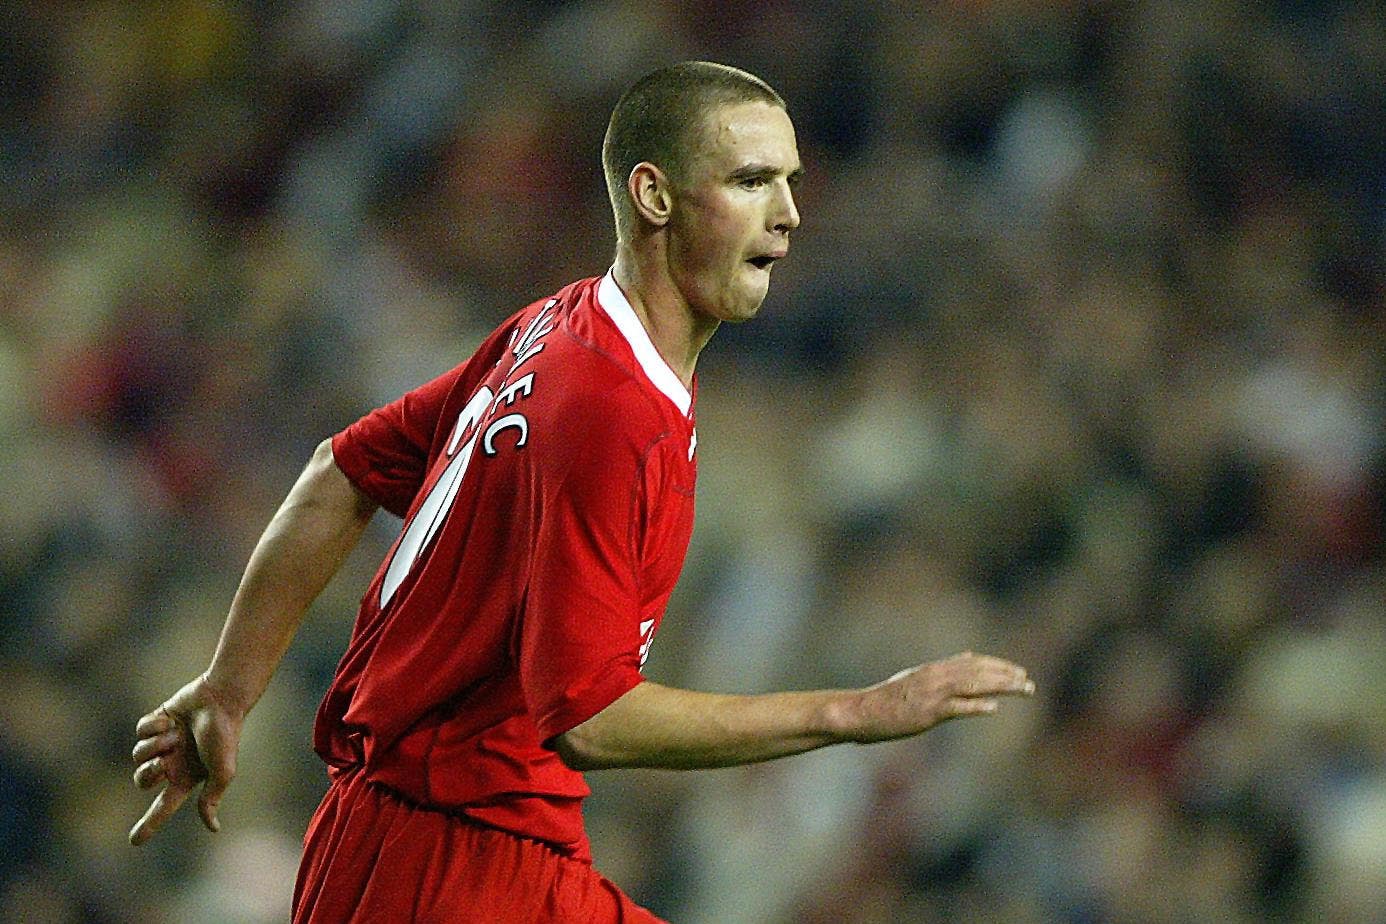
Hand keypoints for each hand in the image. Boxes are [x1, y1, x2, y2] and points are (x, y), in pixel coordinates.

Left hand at [128, 673, 244, 845]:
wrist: (220, 699)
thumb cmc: (224, 735)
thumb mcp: (222, 772)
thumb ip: (212, 798)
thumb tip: (213, 828)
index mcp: (186, 778)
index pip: (163, 807)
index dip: (149, 825)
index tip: (134, 842)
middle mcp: (173, 763)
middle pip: (141, 780)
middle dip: (148, 772)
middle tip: (164, 761)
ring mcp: (164, 742)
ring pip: (138, 754)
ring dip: (156, 744)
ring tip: (176, 733)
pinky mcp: (158, 721)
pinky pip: (141, 730)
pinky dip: (155, 725)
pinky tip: (172, 719)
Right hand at [847, 651, 1033, 742]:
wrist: (862, 711)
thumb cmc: (888, 698)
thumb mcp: (917, 676)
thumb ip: (943, 668)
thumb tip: (968, 656)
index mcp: (934, 669)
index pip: (974, 663)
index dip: (998, 666)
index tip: (1018, 671)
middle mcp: (936, 677)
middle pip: (979, 672)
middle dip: (1006, 676)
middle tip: (1029, 683)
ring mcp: (932, 694)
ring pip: (973, 685)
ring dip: (1001, 687)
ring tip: (1023, 690)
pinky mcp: (927, 712)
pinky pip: (956, 708)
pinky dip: (976, 706)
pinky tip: (993, 708)